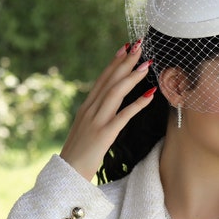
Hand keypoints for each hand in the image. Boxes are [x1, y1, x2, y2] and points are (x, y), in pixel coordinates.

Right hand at [59, 40, 155, 180]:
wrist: (67, 173)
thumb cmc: (80, 153)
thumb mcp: (87, 128)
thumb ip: (96, 115)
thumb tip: (107, 104)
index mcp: (86, 107)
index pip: (102, 79)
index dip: (114, 62)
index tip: (125, 48)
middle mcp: (90, 110)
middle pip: (109, 80)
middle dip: (125, 62)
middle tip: (139, 45)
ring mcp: (96, 121)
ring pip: (115, 93)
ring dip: (132, 76)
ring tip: (146, 64)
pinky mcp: (104, 134)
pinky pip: (123, 115)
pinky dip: (137, 103)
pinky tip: (150, 94)